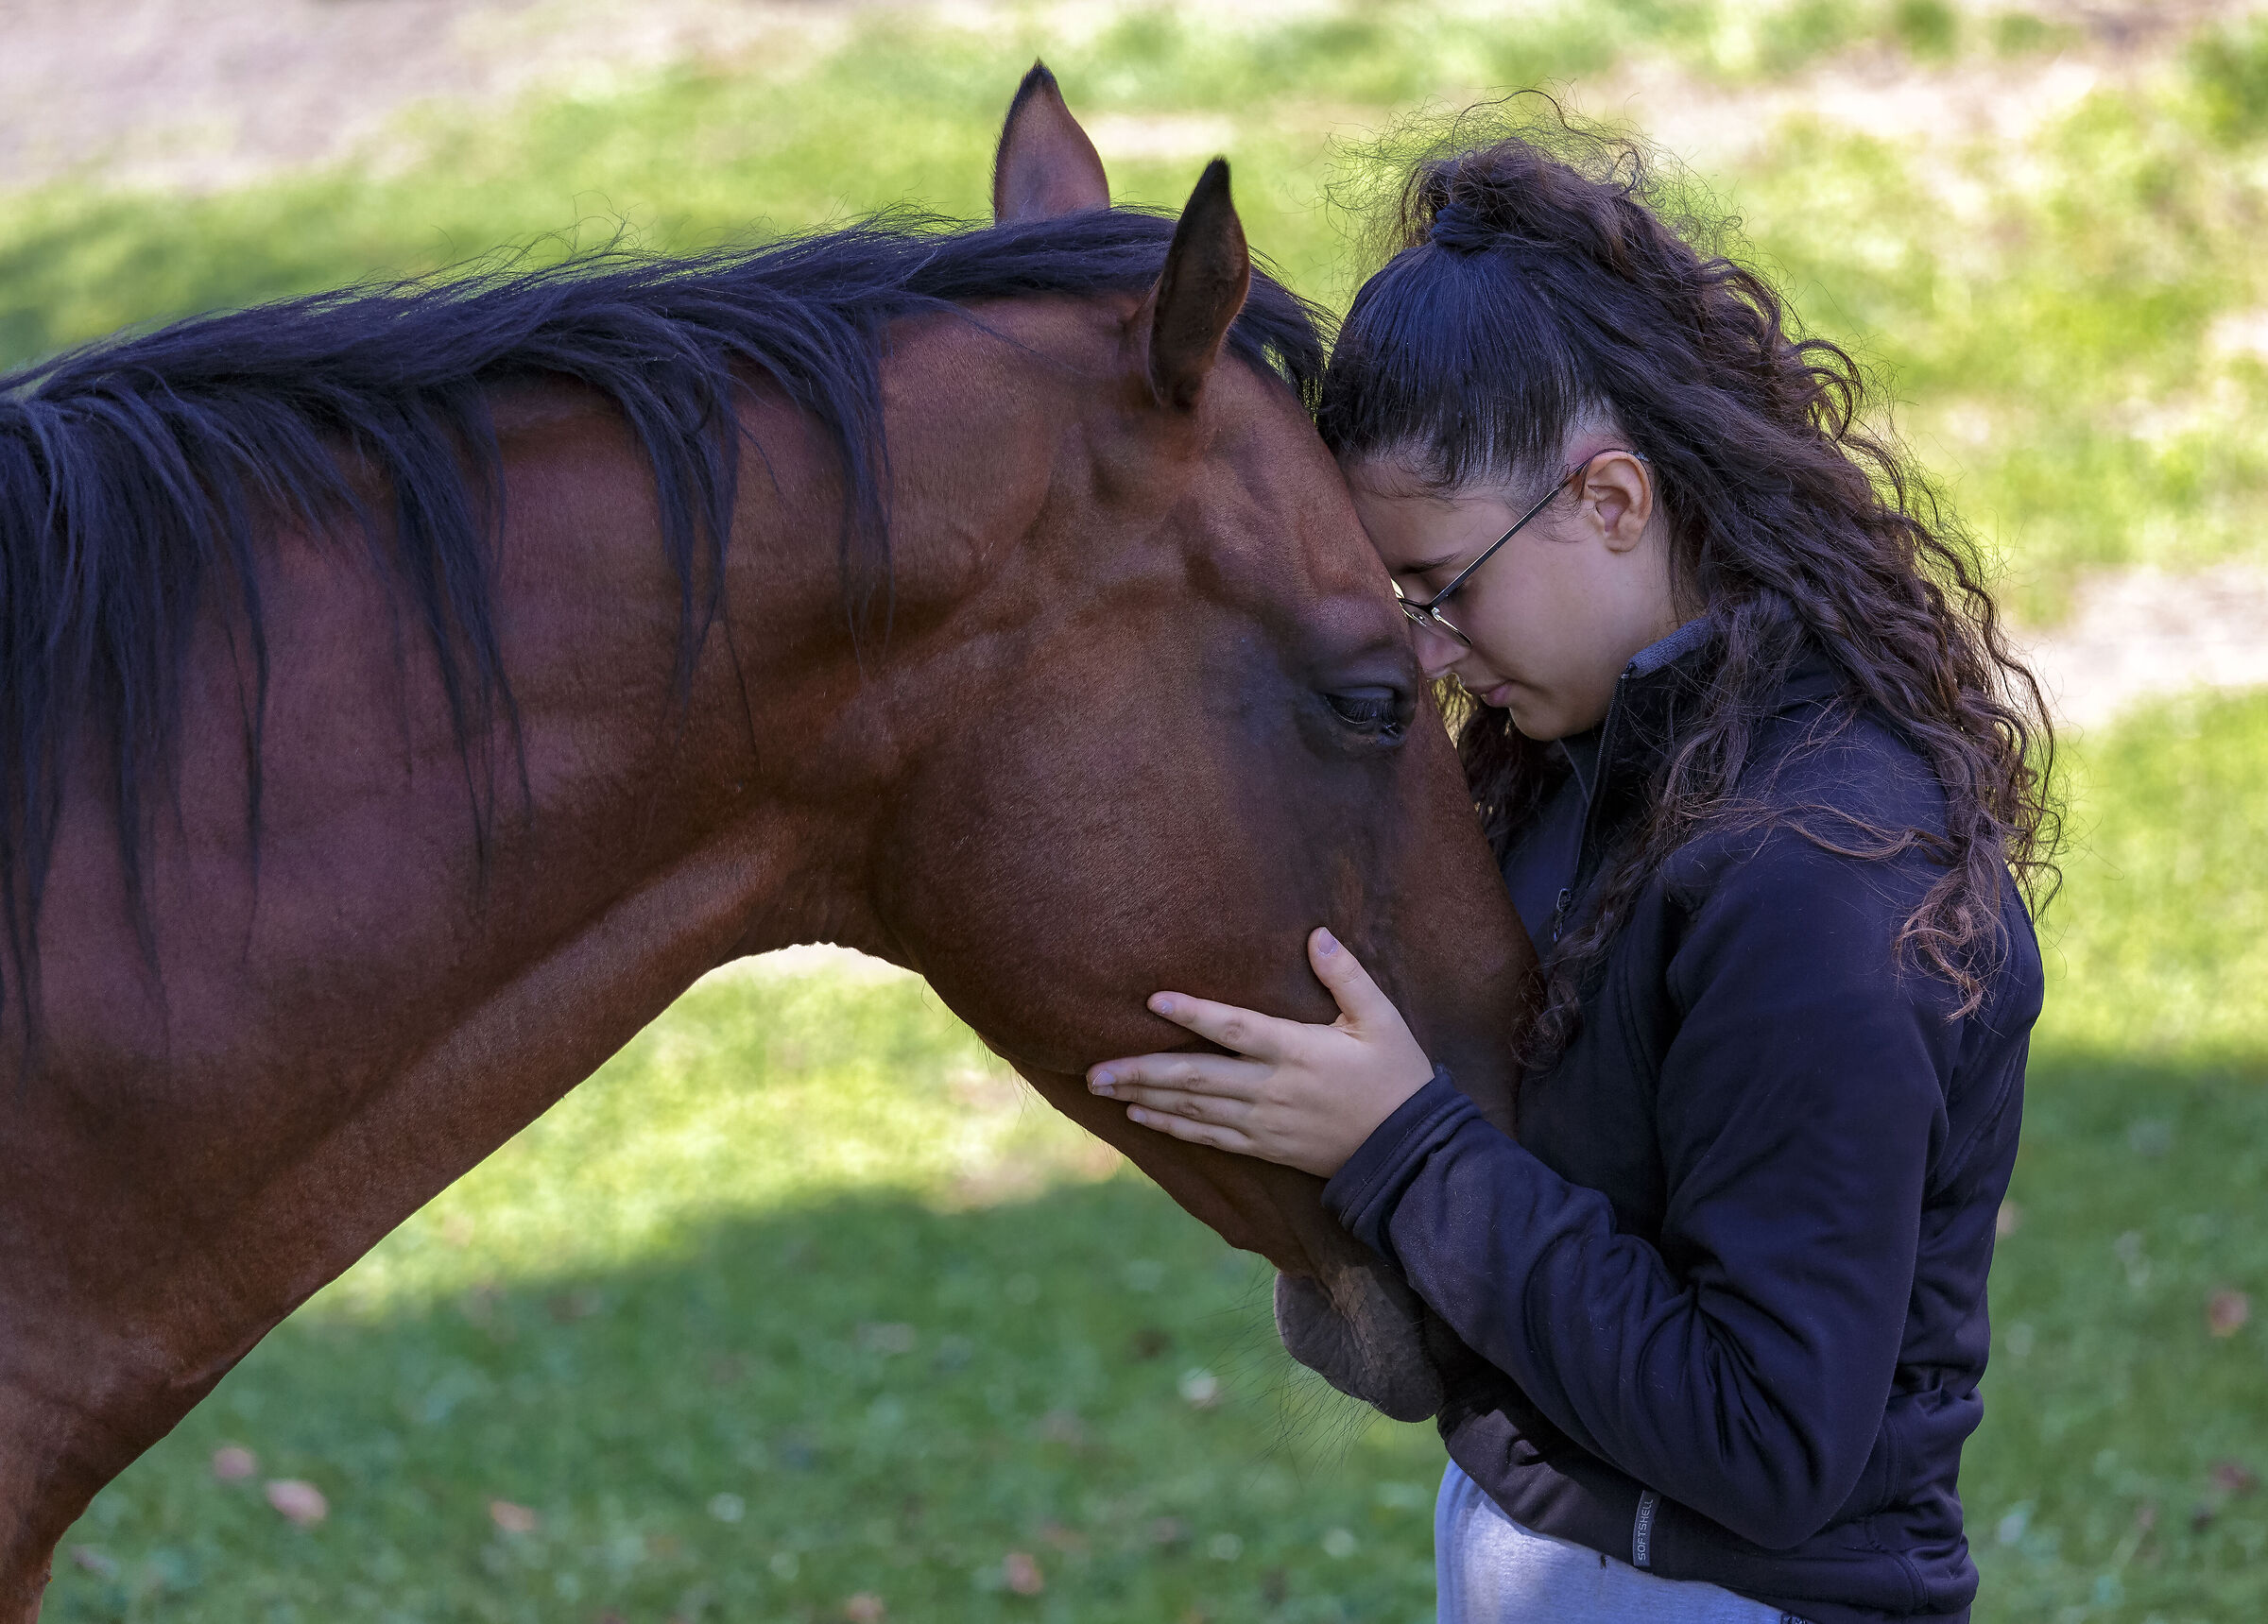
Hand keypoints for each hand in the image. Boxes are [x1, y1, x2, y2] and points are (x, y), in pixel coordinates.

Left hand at [1085, 927, 1434, 1178]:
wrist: (1410, 1151)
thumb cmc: (1397, 1076)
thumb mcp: (1383, 1019)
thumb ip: (1347, 976)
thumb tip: (1316, 935)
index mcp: (1299, 1051)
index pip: (1236, 1028)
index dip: (1195, 1013)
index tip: (1153, 1000)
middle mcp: (1274, 1089)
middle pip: (1197, 1077)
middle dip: (1142, 1070)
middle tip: (1094, 1067)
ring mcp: (1266, 1123)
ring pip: (1194, 1109)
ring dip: (1145, 1096)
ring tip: (1102, 1087)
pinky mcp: (1266, 1148)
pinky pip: (1210, 1138)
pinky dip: (1172, 1127)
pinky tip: (1141, 1115)